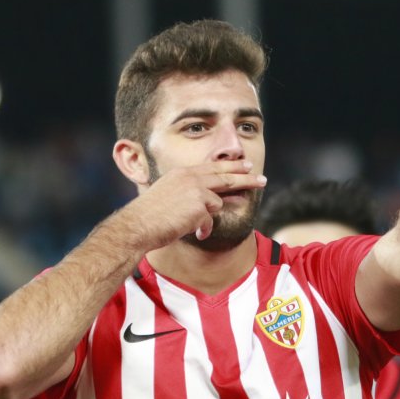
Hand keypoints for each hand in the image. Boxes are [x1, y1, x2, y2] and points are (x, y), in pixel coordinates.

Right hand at [121, 160, 266, 248]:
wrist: (137, 226)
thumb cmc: (148, 216)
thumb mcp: (167, 195)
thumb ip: (186, 193)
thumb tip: (206, 204)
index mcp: (182, 173)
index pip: (212, 167)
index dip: (231, 167)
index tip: (245, 166)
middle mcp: (190, 178)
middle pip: (225, 176)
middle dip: (246, 177)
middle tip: (261, 178)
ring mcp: (195, 191)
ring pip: (218, 201)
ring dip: (213, 212)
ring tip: (206, 216)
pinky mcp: (199, 206)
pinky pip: (210, 220)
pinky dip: (204, 229)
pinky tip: (195, 232)